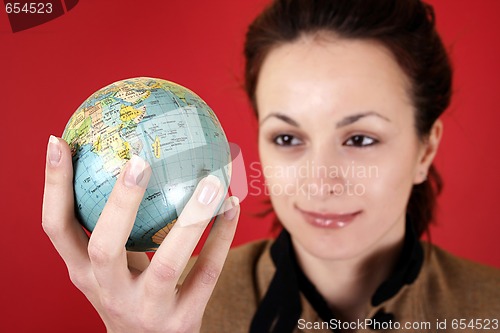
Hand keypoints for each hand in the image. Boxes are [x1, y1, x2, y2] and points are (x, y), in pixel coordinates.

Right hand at [42, 136, 239, 332]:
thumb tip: (125, 157)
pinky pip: (206, 273)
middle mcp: (109, 292)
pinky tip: (232, 206)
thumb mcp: (109, 267)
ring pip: (168, 263)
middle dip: (121, 203)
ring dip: (192, 219)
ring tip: (211, 182)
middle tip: (140, 160)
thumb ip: (112, 226)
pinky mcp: (182, 320)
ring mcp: (147, 309)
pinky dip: (221, 238)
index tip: (59, 141)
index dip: (54, 186)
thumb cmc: (128, 293)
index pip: (55, 228)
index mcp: (83, 272)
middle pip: (105, 247)